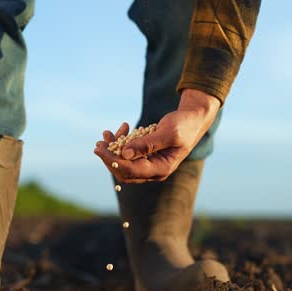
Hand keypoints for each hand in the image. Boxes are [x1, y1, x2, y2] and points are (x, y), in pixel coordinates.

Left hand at [94, 89, 219, 182]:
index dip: (112, 160)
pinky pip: (129, 154)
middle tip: (99, 143)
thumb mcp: (167, 132)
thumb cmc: (184, 125)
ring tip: (106, 133)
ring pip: (125, 162)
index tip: (100, 149)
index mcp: (161, 169)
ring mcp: (150, 164)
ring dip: (113, 148)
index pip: (130, 170)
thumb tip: (124, 154)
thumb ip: (147, 144)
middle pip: (124, 171)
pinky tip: (120, 128)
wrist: (192, 119)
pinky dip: (121, 142)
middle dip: (109, 157)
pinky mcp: (147, 156)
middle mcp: (154, 171)